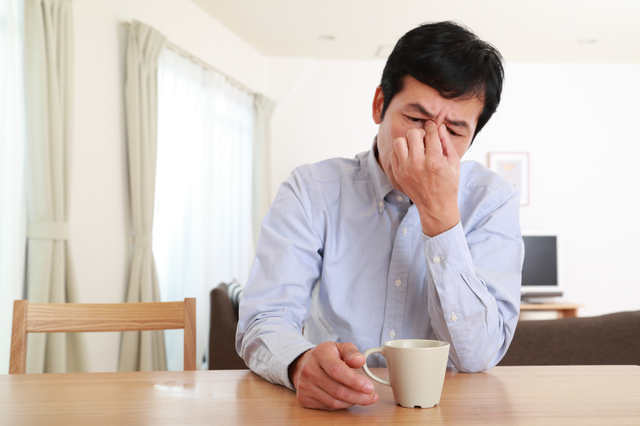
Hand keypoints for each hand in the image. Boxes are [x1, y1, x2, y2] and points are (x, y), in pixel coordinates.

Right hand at [288, 341, 378, 409]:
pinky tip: (349, 399)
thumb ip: (352, 352)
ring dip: (352, 402)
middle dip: (359, 396)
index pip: (337, 371)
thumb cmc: (327, 355)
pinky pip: (328, 407)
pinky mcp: (304, 398)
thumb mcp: (340, 347)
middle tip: (372, 396)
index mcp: (320, 354)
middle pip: (337, 390)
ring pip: (334, 402)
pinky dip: (342, 405)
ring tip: (364, 398)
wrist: (305, 363)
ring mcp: (305, 386)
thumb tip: (360, 360)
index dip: (355, 381)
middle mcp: (309, 370)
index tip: (369, 387)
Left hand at [389, 122, 460, 236]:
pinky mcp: (398, 174)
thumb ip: (446, 143)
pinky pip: (393, 154)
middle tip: (424, 140)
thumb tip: (439, 126)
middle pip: (413, 134)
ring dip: (408, 142)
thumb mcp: (454, 163)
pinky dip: (400, 153)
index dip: (432, 126)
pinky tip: (409, 157)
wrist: (436, 207)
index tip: (432, 126)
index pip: (430, 133)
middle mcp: (418, 164)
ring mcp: (405, 169)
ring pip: (399, 141)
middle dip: (420, 133)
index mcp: (434, 160)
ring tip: (415, 148)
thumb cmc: (448, 184)